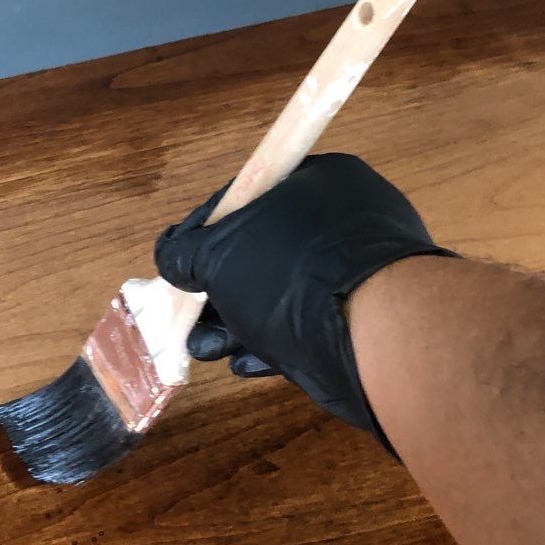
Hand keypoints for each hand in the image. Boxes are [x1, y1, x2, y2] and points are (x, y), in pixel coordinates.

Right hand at [153, 153, 453, 453]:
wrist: (375, 334)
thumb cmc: (292, 273)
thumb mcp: (219, 254)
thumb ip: (186, 252)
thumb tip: (169, 255)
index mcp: (316, 181)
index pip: (244, 200)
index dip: (202, 235)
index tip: (178, 268)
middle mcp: (340, 219)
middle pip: (260, 252)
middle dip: (218, 291)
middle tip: (192, 319)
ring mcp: (355, 270)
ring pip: (280, 294)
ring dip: (237, 323)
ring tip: (208, 348)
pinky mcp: (363, 319)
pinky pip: (306, 325)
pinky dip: (273, 343)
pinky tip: (246, 363)